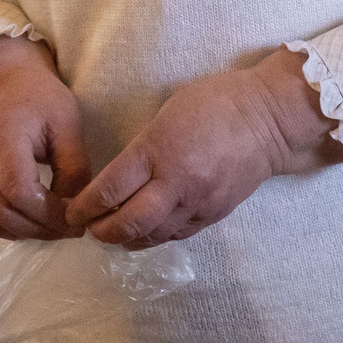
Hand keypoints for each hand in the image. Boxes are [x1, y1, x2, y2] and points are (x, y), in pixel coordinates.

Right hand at [0, 36, 88, 240]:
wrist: (8, 87)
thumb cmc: (43, 102)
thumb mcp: (69, 125)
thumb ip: (74, 169)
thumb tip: (71, 211)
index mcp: (4, 135)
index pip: (17, 189)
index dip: (46, 213)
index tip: (75, 220)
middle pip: (0, 210)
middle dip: (38, 228)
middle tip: (68, 231)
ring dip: (24, 232)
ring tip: (54, 229)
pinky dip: (10, 227)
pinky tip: (34, 223)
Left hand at [65, 50, 339, 249]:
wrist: (270, 119)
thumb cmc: (216, 102)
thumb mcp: (168, 111)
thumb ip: (144, 146)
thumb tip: (120, 175)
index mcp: (159, 150)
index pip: (110, 190)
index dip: (85, 207)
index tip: (72, 211)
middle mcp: (176, 183)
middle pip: (128, 223)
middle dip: (101, 231)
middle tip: (87, 229)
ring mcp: (197, 203)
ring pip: (152, 236)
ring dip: (125, 240)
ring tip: (111, 235)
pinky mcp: (214, 214)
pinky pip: (177, 235)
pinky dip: (154, 238)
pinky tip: (143, 235)